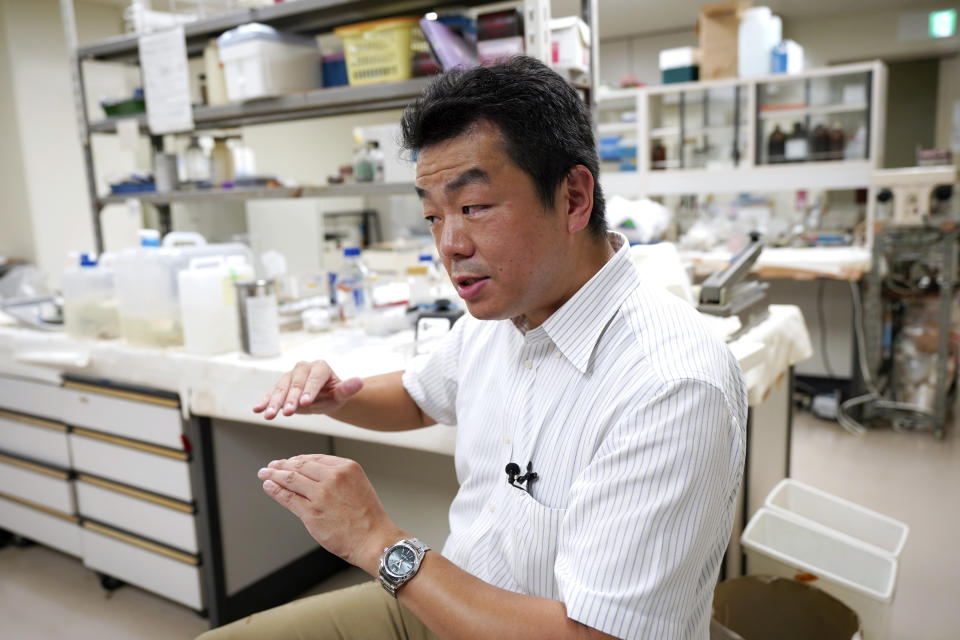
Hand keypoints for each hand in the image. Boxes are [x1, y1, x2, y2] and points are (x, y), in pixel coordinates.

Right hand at [253, 360, 362, 419]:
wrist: (323, 398)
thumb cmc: (334, 396)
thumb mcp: (342, 395)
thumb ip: (348, 389)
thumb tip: (360, 381)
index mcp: (320, 367)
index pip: (314, 378)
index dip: (309, 390)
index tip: (305, 403)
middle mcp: (303, 367)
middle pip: (296, 384)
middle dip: (290, 399)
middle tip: (287, 412)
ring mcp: (290, 375)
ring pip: (281, 388)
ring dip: (274, 402)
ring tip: (269, 415)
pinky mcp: (281, 385)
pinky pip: (271, 393)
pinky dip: (264, 401)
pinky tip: (257, 409)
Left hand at [257, 454, 404, 574]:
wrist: (374, 540)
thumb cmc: (368, 518)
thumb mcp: (358, 486)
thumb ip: (338, 479)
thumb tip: (314, 477)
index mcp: (347, 467)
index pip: (315, 458)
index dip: (299, 459)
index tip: (290, 461)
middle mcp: (333, 477)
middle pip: (300, 466)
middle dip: (282, 465)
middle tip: (272, 466)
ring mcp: (321, 494)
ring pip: (290, 479)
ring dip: (274, 474)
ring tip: (264, 473)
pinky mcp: (311, 512)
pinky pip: (287, 497)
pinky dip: (275, 490)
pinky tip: (268, 486)